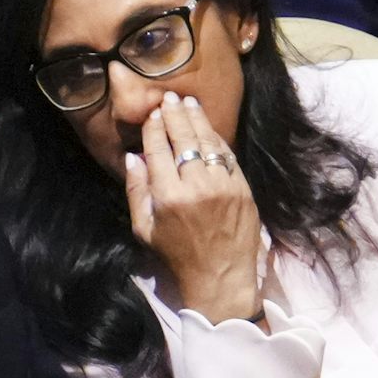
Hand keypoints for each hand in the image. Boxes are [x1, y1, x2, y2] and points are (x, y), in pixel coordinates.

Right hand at [126, 91, 262, 324]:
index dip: (155, 128)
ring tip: (189, 104)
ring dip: (198, 120)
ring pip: (209, 142)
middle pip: (185, 139)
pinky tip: (208, 128)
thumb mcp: (145, 230)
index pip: (159, 149)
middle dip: (176, 115)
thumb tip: (133, 157)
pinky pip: (228, 156)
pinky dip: (217, 139)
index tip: (153, 115)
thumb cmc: (177, 256)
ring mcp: (224, 186)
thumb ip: (136, 191)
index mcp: (169, 197)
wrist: (220, 278)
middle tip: (170, 99)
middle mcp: (197, 186)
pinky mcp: (243, 189)